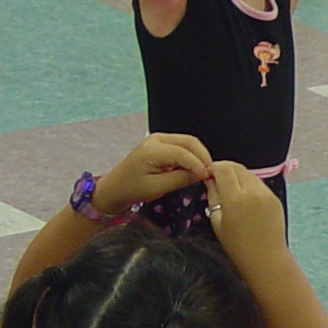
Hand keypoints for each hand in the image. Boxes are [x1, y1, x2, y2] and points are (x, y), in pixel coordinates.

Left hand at [93, 133, 208, 210]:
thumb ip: (180, 179)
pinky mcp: (161, 143)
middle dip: (203, 156)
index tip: (207, 176)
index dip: (198, 164)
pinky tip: (196, 168)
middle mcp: (156, 139)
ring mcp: (159, 139)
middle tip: (211, 173)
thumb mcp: (157, 188)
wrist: (116, 187)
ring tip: (205, 171)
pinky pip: (182, 145)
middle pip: (189, 141)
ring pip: (188, 142)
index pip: (182, 152)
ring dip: (199, 155)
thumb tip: (201, 174)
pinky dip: (192, 155)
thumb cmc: (132, 189)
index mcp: (152, 149)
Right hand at [203, 160, 285, 262]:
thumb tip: (210, 180)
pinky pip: (259, 184)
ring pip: (249, 174)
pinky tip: (244, 194)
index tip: (208, 173)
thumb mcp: (217, 222)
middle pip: (237, 168)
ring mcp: (266, 193)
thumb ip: (213, 196)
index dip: (213, 167)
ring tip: (230, 185)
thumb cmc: (237, 245)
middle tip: (217, 176)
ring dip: (238, 174)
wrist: (266, 257)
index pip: (223, 169)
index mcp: (235, 198)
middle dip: (225, 168)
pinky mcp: (274, 198)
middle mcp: (252, 192)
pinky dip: (249, 183)